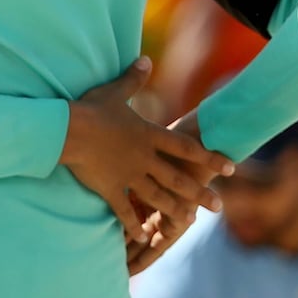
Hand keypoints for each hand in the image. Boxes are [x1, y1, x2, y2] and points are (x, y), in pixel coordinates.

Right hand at [60, 59, 234, 245]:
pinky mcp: (110, 188)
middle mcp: (144, 158)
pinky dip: (134, 225)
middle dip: (199, 193)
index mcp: (148, 135)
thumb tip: (146, 59)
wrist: (68, 130)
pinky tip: (142, 237)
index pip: (186, 148)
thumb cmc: (91, 109)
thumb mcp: (114, 91)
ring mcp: (128, 175)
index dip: (209, 157)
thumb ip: (133, 79)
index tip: (229, 167)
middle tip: (218, 206)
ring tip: (189, 221)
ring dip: (174, 209)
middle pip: (177, 178)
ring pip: (158, 196)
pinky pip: (125, 211)